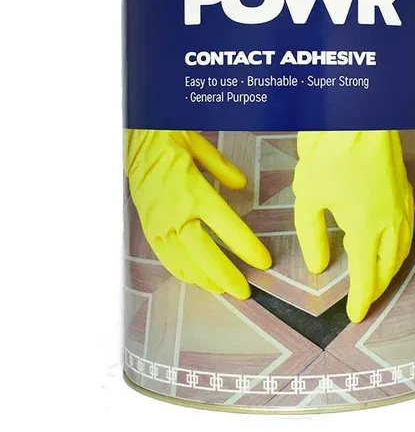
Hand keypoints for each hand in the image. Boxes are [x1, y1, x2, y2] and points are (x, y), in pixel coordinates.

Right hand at [126, 130, 271, 297]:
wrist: (132, 142)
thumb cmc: (168, 140)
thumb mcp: (200, 146)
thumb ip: (224, 169)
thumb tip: (243, 185)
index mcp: (195, 192)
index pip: (228, 228)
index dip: (248, 248)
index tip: (264, 262)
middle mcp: (177, 213)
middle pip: (206, 254)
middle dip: (227, 276)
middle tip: (245, 291)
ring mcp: (160, 224)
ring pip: (185, 261)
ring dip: (205, 279)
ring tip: (223, 290)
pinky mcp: (148, 228)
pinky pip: (165, 257)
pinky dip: (181, 271)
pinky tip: (194, 278)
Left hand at [292, 130, 413, 321]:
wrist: (359, 117)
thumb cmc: (330, 154)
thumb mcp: (309, 198)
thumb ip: (313, 236)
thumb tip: (318, 265)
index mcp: (366, 229)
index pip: (366, 277)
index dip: (361, 300)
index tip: (354, 315)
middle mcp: (391, 223)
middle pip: (389, 268)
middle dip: (378, 288)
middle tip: (366, 301)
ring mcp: (401, 205)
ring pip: (402, 250)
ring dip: (391, 269)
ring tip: (377, 277)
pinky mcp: (403, 190)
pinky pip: (407, 229)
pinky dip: (399, 246)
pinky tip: (389, 243)